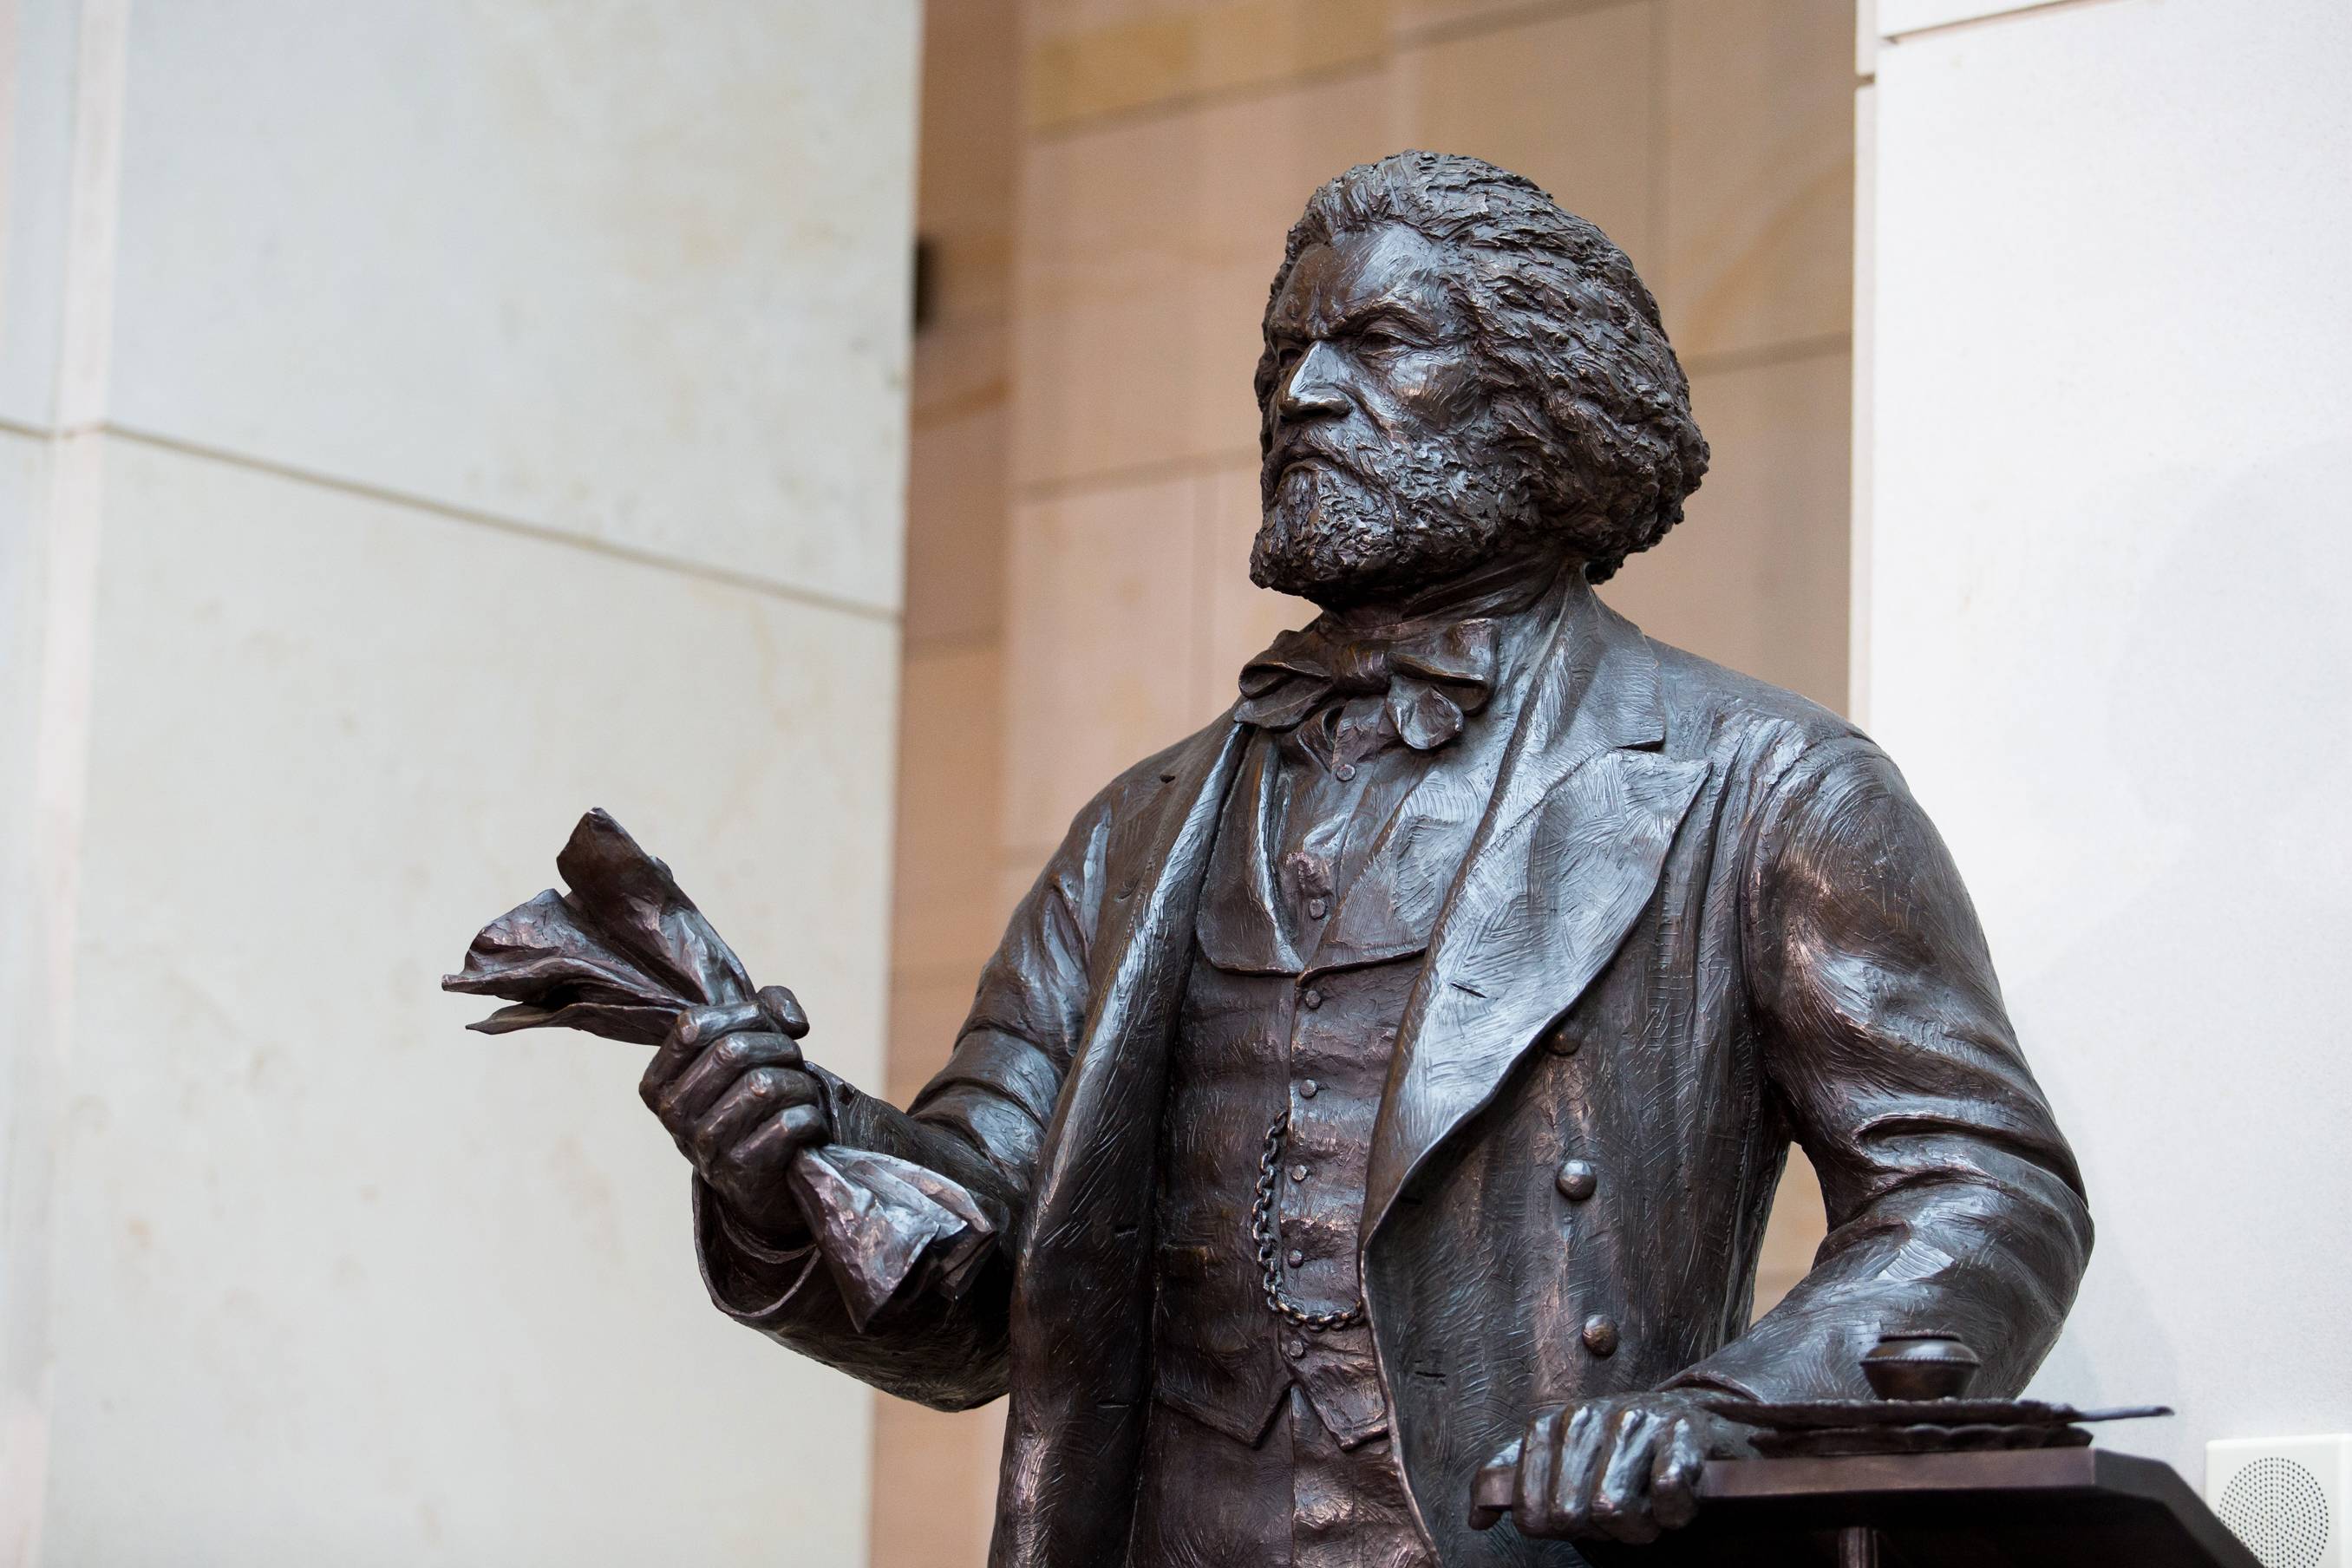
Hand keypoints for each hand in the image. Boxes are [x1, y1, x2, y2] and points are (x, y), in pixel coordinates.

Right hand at [639, 985, 827, 1243]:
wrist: (768, 1183)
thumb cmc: (757, 1104)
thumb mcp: (750, 1050)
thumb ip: (766, 1011)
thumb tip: (792, 1020)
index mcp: (659, 1082)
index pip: (694, 1024)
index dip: (746, 1015)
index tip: (770, 1029)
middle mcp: (672, 1115)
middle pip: (733, 1051)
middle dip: (781, 1049)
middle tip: (795, 1065)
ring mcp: (704, 1147)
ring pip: (763, 1086)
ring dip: (800, 1085)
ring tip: (803, 1096)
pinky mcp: (741, 1173)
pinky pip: (789, 1124)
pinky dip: (811, 1118)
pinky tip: (808, 1128)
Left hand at [1492, 1390, 1750, 1543]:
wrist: (1690, 1418)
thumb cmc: (1618, 1449)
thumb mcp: (1557, 1456)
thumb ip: (1511, 1479)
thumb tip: (1476, 1519)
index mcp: (1550, 1423)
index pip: (1532, 1513)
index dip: (1562, 1528)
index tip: (1585, 1510)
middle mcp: (1587, 1415)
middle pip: (1570, 1517)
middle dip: (1600, 1529)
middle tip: (1623, 1508)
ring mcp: (1635, 1419)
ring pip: (1614, 1510)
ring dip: (1639, 1525)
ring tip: (1648, 1504)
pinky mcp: (1682, 1432)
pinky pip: (1666, 1492)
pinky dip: (1674, 1511)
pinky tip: (1676, 1497)